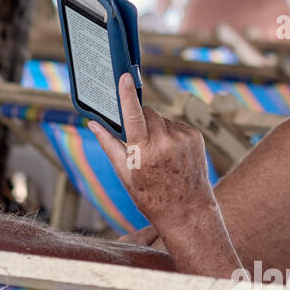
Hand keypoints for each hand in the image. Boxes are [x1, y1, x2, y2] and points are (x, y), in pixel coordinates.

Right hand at [86, 73, 215, 235]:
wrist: (188, 212)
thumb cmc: (152, 198)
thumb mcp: (126, 175)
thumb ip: (109, 145)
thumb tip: (93, 124)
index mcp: (144, 151)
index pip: (134, 114)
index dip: (127, 94)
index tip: (124, 77)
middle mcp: (166, 142)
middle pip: (147, 113)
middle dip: (140, 121)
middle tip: (140, 143)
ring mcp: (183, 138)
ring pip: (162, 119)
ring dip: (156, 129)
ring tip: (159, 155)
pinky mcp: (195, 137)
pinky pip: (176, 125)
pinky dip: (171, 134)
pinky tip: (172, 154)